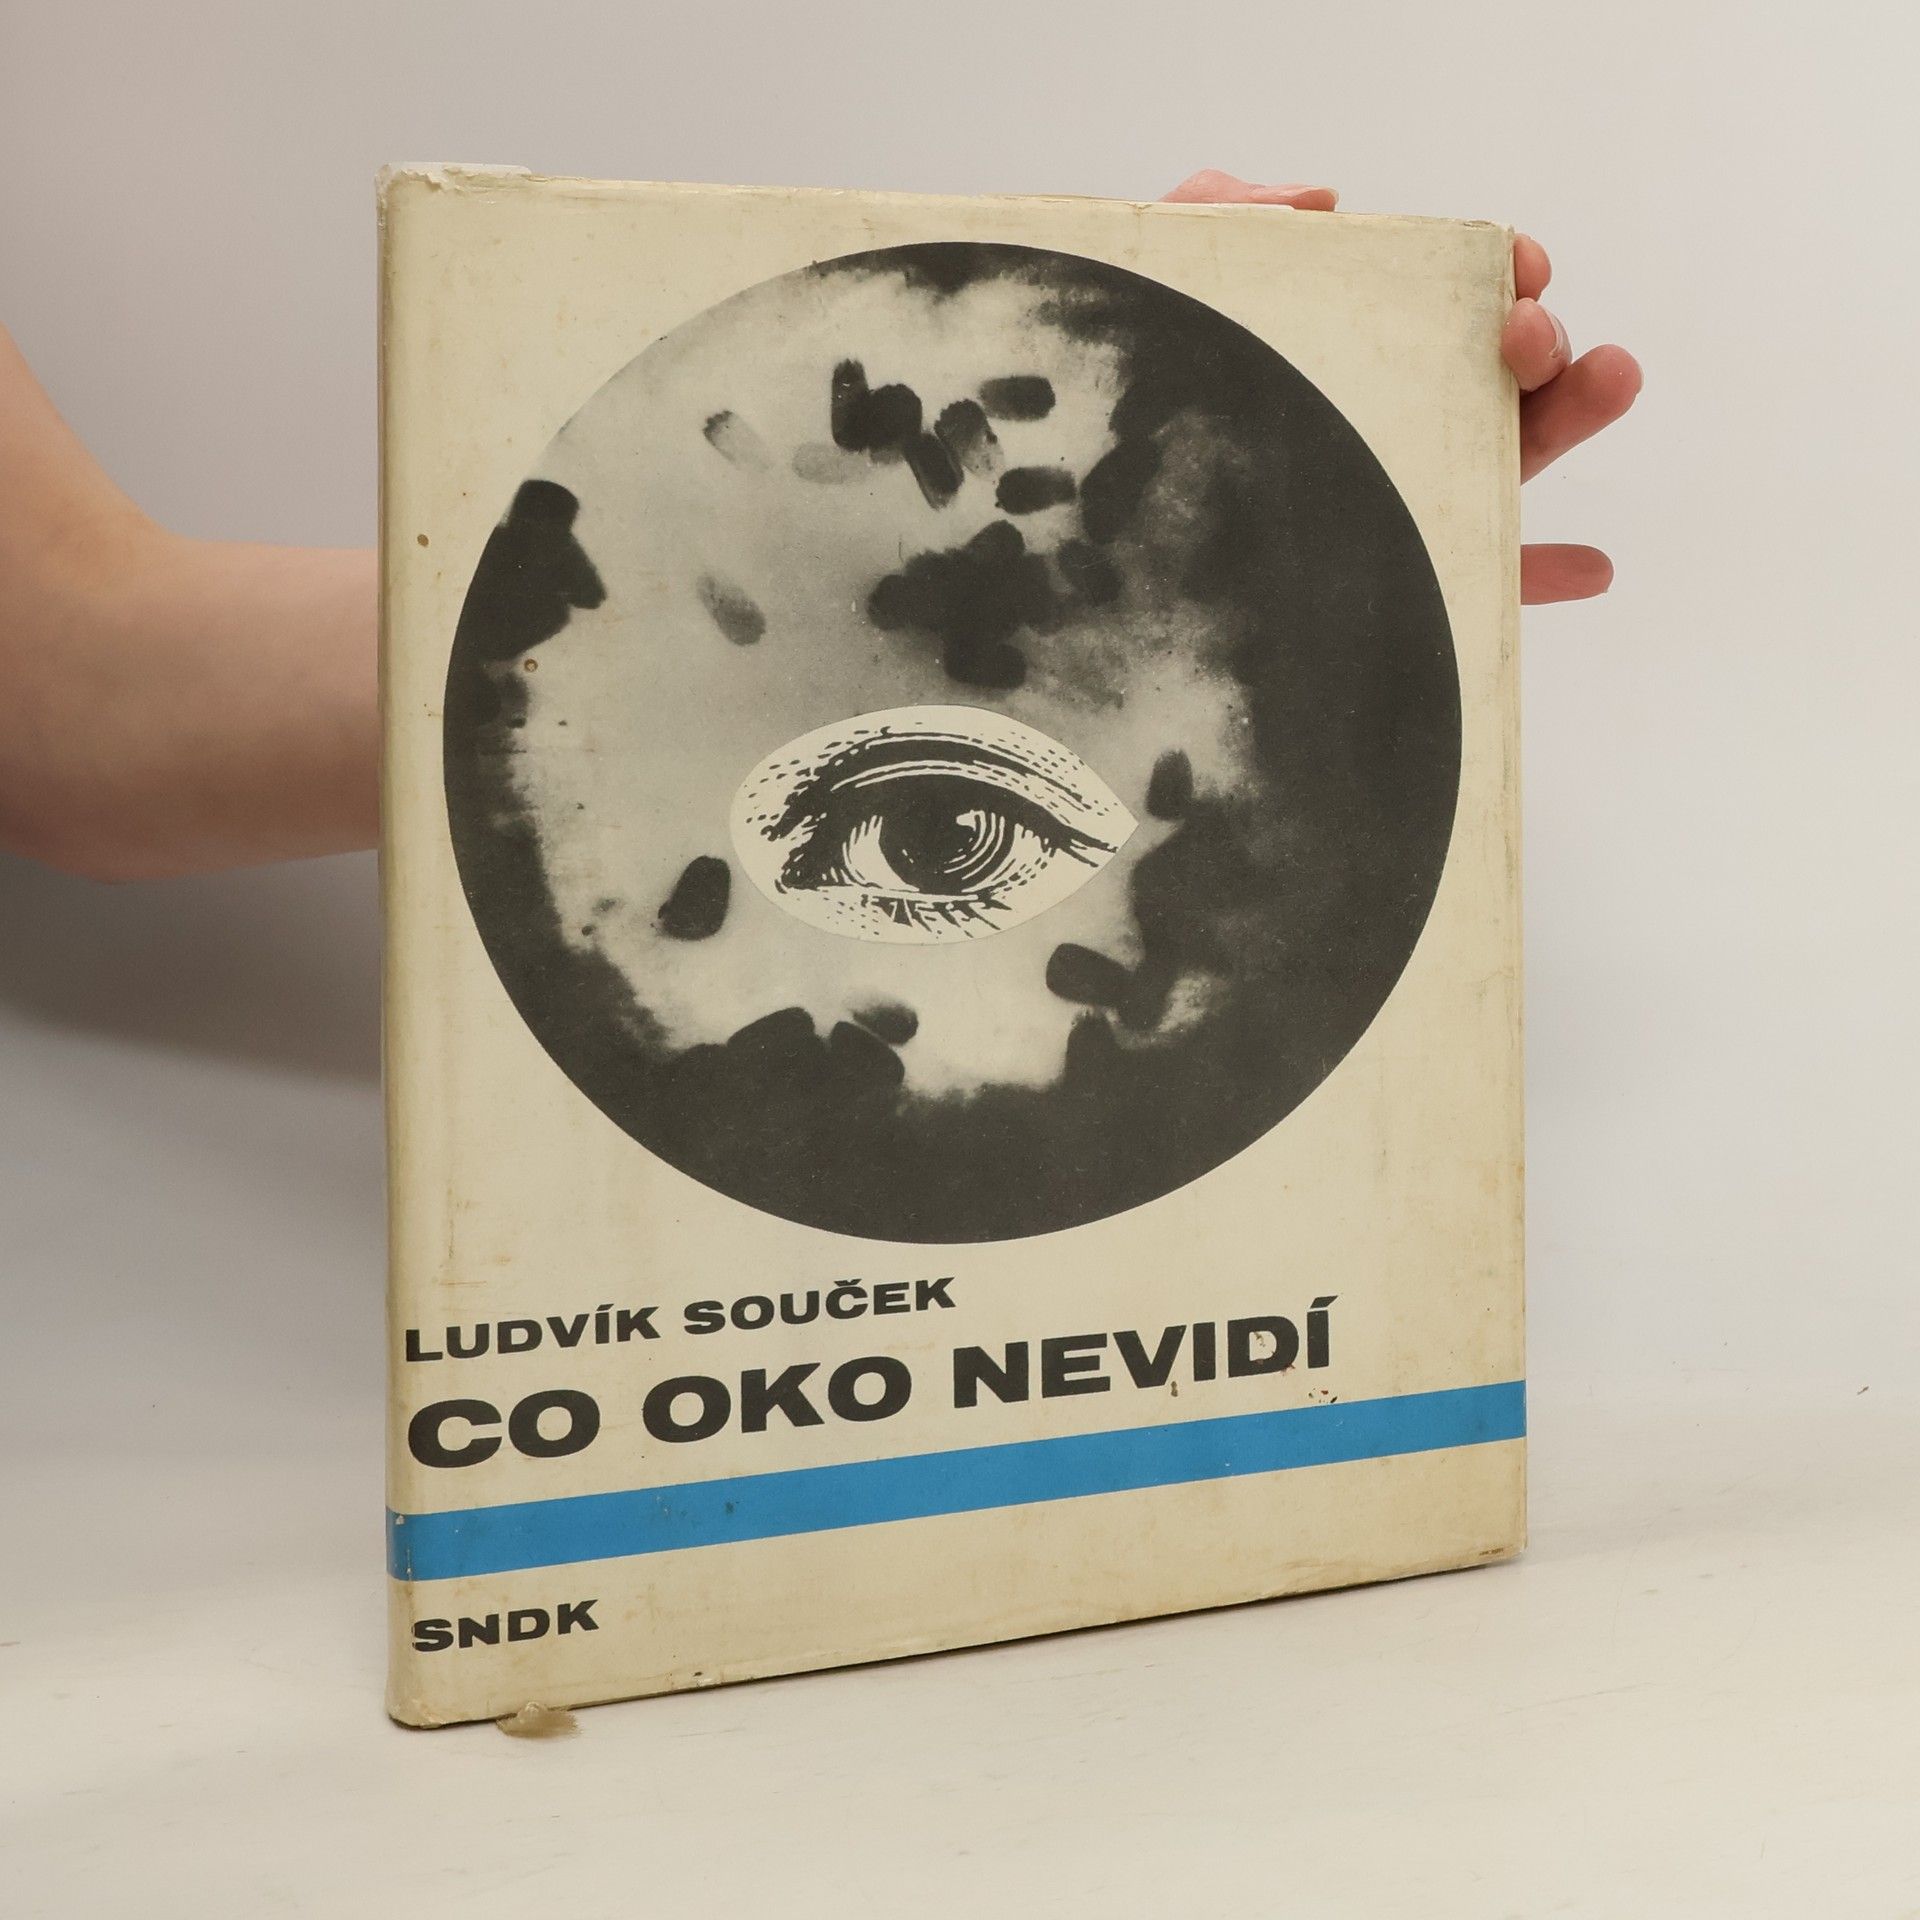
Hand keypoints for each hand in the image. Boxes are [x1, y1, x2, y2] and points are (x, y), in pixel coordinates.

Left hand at [1163, 171, 1642, 603]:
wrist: (1080, 515)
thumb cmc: (1123, 387)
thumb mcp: (1155, 281)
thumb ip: (1217, 215)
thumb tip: (1321, 205)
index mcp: (1350, 346)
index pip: (1445, 299)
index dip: (1494, 273)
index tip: (1513, 266)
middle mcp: (1386, 416)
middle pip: (1491, 376)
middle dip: (1537, 338)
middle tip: (1524, 332)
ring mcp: (1397, 499)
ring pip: (1506, 461)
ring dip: (1569, 417)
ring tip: (1611, 379)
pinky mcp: (1395, 583)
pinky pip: (1476, 582)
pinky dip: (1539, 573)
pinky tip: (1589, 566)